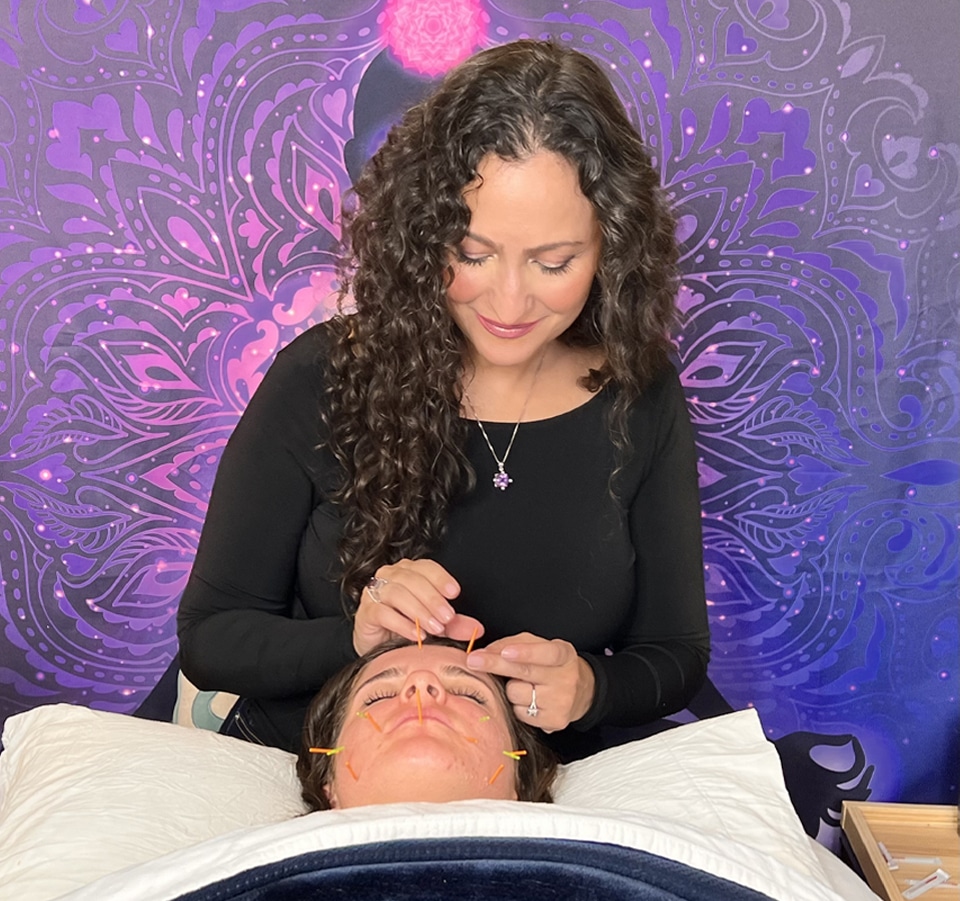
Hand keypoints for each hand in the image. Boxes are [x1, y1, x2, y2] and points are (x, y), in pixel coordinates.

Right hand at [352, 558, 483, 655]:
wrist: (375, 646)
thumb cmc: (404, 628)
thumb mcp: (434, 624)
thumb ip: (455, 624)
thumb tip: (478, 629)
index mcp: (408, 571)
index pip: (426, 567)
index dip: (440, 578)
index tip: (455, 593)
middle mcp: (390, 576)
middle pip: (412, 579)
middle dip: (433, 599)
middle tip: (448, 618)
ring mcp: (375, 593)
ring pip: (397, 593)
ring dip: (419, 611)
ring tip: (434, 628)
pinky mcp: (366, 612)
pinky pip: (383, 612)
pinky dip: (402, 623)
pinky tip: (415, 634)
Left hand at [465, 632, 594, 732]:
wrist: (581, 692)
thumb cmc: (550, 664)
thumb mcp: (538, 646)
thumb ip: (512, 644)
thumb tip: (484, 652)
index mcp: (563, 654)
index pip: (545, 653)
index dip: (525, 653)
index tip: (504, 653)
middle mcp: (566, 678)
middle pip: (525, 673)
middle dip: (495, 665)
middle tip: (473, 660)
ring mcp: (561, 702)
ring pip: (516, 694)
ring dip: (511, 688)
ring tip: (524, 685)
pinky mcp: (555, 722)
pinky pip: (520, 713)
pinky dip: (518, 706)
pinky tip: (530, 700)